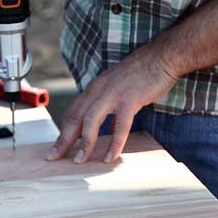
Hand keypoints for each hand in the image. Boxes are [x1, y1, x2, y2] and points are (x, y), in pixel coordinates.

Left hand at [47, 43, 179, 164]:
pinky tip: (110, 157)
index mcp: (94, 88)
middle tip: (54, 156)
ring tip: (79, 160)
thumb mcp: (115, 87)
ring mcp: (113, 95)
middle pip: (75, 118)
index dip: (62, 131)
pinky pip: (119, 126)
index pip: (72, 112)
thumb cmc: (141, 73)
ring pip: (91, 122)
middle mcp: (98, 91)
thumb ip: (107, 104)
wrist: (162, 56)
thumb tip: (106, 126)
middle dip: (63, 140)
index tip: (55, 146)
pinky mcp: (130, 100)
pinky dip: (114, 143)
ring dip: (84, 143)